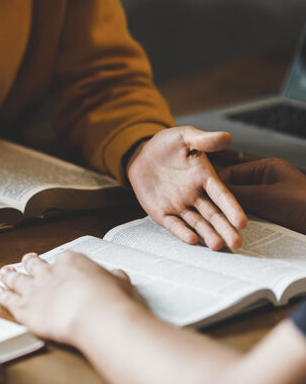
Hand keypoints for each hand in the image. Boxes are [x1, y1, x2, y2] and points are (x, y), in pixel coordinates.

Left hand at [0, 252, 137, 343]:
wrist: (94, 315)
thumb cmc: (109, 300)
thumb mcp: (119, 282)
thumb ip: (113, 278)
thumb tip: (116, 276)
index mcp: (70, 262)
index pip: (62, 259)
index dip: (59, 264)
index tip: (59, 266)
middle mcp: (48, 273)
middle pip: (34, 264)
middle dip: (29, 262)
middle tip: (27, 260)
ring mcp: (34, 290)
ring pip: (16, 278)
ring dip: (9, 275)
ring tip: (4, 272)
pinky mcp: (24, 308)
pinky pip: (8, 299)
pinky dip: (2, 295)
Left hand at [127, 126, 246, 249]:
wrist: (142, 154)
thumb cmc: (167, 145)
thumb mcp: (185, 137)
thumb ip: (204, 140)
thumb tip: (226, 137)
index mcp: (205, 178)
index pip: (222, 195)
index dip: (232, 208)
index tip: (242, 221)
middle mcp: (195, 195)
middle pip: (213, 214)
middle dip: (225, 228)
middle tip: (237, 243)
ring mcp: (180, 205)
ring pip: (197, 223)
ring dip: (208, 234)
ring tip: (218, 246)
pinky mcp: (162, 212)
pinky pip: (173, 224)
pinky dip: (182, 232)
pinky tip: (191, 240)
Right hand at [219, 158, 305, 233]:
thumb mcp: (267, 197)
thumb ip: (239, 194)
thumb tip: (213, 195)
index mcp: (267, 168)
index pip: (231, 172)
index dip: (217, 185)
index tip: (205, 198)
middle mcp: (267, 181)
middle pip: (235, 189)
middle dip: (224, 202)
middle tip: (212, 213)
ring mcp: (270, 198)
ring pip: (242, 205)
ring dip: (233, 215)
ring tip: (223, 224)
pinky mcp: (273, 215)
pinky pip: (251, 217)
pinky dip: (243, 223)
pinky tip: (236, 231)